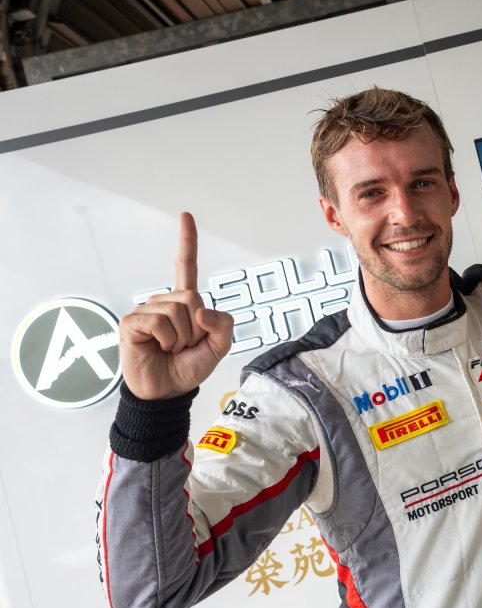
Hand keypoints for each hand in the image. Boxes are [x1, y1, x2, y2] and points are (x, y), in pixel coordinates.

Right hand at [119, 212, 233, 399]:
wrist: (167, 391)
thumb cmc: (189, 367)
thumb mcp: (219, 347)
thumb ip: (224, 325)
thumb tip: (202, 311)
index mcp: (185, 303)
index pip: (185, 266)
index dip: (187, 241)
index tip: (185, 215)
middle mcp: (164, 301)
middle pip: (192, 297)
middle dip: (197, 327)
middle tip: (185, 345)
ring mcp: (146, 310)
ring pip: (178, 311)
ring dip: (183, 337)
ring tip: (171, 349)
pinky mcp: (131, 322)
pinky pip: (159, 322)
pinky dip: (167, 339)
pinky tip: (158, 347)